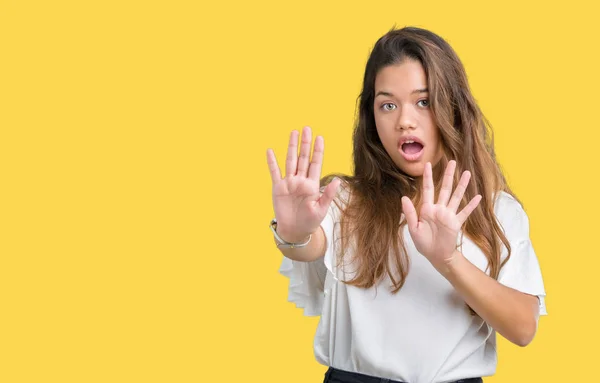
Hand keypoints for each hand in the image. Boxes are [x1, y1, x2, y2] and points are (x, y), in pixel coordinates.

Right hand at [266, 126, 340, 242]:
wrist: (294, 231)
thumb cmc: (310, 222)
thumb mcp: (321, 209)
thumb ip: (328, 194)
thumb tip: (339, 180)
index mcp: (312, 184)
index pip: (315, 163)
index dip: (318, 151)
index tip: (320, 138)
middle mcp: (301, 180)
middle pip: (303, 158)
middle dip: (305, 143)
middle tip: (306, 128)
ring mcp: (289, 183)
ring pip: (290, 161)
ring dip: (291, 147)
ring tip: (293, 133)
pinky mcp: (278, 188)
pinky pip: (274, 172)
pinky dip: (272, 162)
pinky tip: (270, 151)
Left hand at [401, 161, 481, 272]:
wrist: (436, 256)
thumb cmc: (423, 242)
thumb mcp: (413, 228)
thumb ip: (409, 213)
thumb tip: (403, 197)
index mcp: (427, 209)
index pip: (427, 189)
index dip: (427, 177)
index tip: (428, 164)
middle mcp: (439, 209)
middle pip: (444, 188)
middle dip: (448, 175)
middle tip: (452, 162)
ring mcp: (449, 215)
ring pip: (456, 197)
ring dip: (462, 186)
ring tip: (467, 173)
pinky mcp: (456, 223)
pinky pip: (465, 212)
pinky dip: (471, 205)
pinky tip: (477, 197)